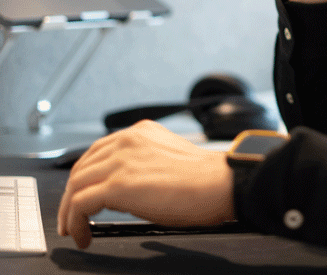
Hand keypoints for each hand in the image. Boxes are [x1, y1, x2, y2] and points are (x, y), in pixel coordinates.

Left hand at [57, 120, 234, 248]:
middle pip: (81, 166)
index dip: (86, 176)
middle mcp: (128, 140)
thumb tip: (127, 189)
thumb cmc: (204, 178)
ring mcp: (121, 160)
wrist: (218, 183)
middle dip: (72, 194)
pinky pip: (79, 204)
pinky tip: (83, 235)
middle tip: (73, 216)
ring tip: (74, 230)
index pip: (98, 151)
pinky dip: (75, 222)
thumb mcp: (168, 157)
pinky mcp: (117, 184)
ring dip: (69, 211)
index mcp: (141, 132)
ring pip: (75, 185)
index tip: (83, 194)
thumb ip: (144, 162)